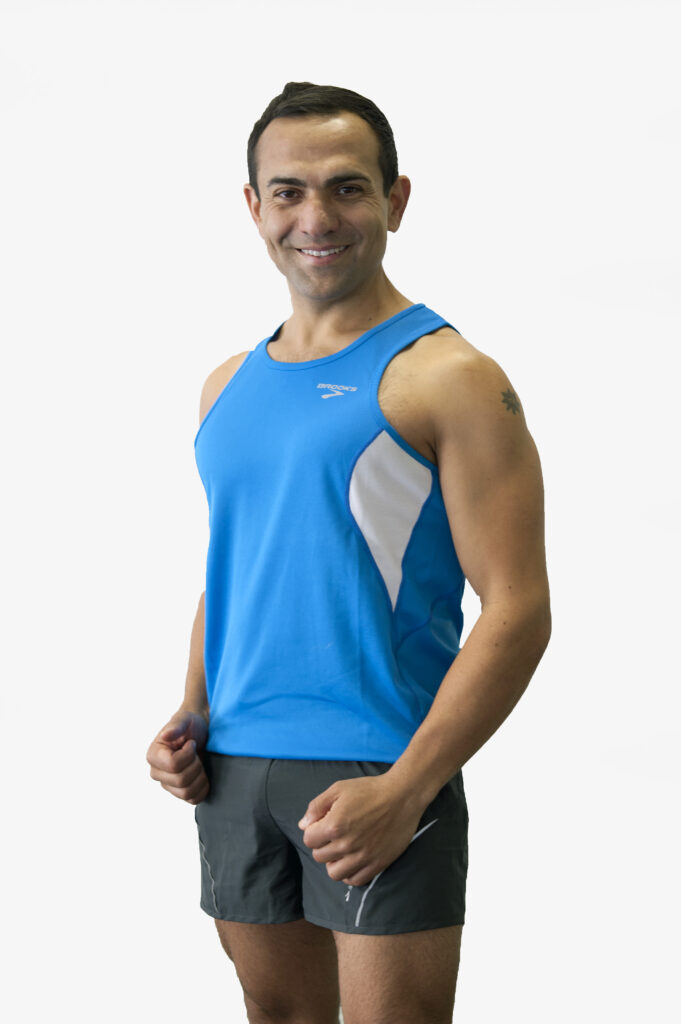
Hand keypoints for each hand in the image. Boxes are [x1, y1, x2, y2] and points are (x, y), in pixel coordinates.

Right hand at [146, 710, 208, 804]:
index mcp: (154, 755)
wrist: (200, 732)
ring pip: (186, 792)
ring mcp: (168, 784)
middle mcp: (157, 772)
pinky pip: (193, 799)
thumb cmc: (191, 724)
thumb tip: (165, 735)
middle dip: (196, 765)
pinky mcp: (179, 791)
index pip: (173, 765)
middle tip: (197, 753)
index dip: (188, 755)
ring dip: (200, 777)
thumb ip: (176, 726)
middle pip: (181, 780)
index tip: (191, 743)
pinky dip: (202, 789)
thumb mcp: (185, 719)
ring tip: (200, 763)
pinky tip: (203, 775)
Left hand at [298, 774, 423, 885]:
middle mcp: (347, 845)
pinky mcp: (377, 864)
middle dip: (322, 845)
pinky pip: (355, 880)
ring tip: (341, 849)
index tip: (323, 824)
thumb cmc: (369, 790)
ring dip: (333, 862)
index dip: (313, 831)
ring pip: (334, 873)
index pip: (309, 840)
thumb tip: (303, 825)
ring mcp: (362, 857)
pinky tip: (352, 860)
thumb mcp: (338, 789)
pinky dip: (349, 874)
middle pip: (319, 856)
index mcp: (334, 825)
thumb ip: (316, 806)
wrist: (402, 796)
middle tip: (334, 834)